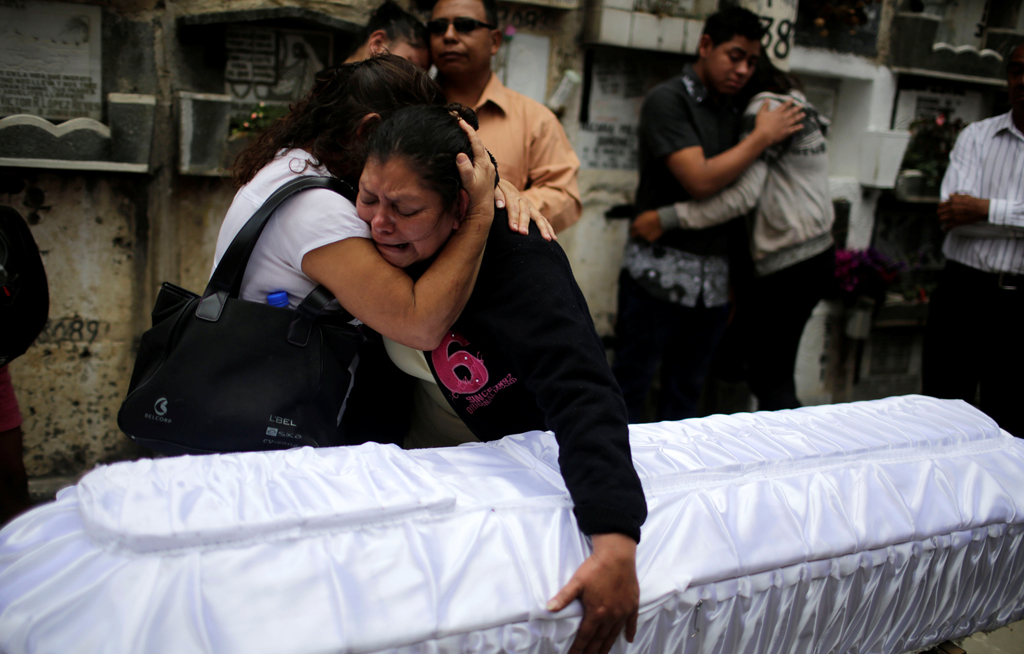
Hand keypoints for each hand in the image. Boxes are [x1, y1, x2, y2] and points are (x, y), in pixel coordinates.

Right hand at [455, 118, 496, 224]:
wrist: (483, 208)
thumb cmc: (474, 195)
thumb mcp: (468, 182)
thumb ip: (464, 168)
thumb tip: (460, 155)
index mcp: (483, 163)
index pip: (476, 142)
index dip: (468, 131)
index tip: (460, 121)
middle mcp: (488, 163)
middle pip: (479, 143)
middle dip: (470, 133)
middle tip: (461, 124)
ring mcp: (489, 168)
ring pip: (481, 150)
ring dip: (473, 142)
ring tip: (464, 134)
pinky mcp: (488, 172)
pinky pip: (481, 156)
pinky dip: (475, 150)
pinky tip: (470, 151)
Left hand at [495, 179, 555, 240]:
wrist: (505, 186)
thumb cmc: (498, 190)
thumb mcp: (495, 188)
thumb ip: (496, 195)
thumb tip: (500, 205)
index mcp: (512, 196)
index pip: (513, 208)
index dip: (513, 218)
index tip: (513, 229)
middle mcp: (523, 201)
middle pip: (526, 213)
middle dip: (525, 224)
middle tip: (524, 234)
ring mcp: (530, 207)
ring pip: (538, 217)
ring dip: (543, 228)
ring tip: (547, 239)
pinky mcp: (534, 211)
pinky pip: (542, 220)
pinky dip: (548, 228)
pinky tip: (553, 238)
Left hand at [547, 533, 639, 653]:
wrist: (617, 555)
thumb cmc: (595, 568)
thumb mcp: (576, 582)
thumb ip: (563, 597)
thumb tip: (548, 608)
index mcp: (596, 612)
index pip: (585, 636)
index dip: (578, 648)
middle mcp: (611, 616)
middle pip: (600, 639)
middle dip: (592, 651)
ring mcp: (623, 611)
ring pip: (614, 634)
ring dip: (607, 646)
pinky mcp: (633, 605)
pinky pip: (632, 623)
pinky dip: (630, 632)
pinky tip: (628, 640)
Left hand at [630, 210, 662, 242]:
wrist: (661, 220)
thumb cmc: (652, 216)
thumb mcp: (643, 215)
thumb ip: (638, 220)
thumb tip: (636, 222)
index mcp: (636, 225)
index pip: (632, 229)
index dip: (633, 229)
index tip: (634, 229)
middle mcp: (638, 232)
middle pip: (634, 235)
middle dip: (635, 234)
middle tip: (638, 233)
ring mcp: (644, 236)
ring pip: (642, 237)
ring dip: (643, 235)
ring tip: (649, 231)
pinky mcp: (649, 239)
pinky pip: (648, 238)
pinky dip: (649, 236)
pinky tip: (653, 233)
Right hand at [752, 99, 804, 146]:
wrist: (763, 135)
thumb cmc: (761, 124)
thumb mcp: (761, 113)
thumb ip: (764, 106)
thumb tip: (767, 98)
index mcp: (777, 112)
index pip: (784, 106)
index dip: (789, 102)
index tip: (793, 100)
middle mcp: (783, 117)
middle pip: (792, 112)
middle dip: (797, 108)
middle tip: (802, 106)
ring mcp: (786, 125)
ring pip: (795, 119)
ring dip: (799, 117)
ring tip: (804, 114)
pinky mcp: (786, 132)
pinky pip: (794, 129)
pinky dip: (798, 127)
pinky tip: (802, 126)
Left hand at [938, 193, 988, 230]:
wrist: (980, 208)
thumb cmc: (974, 202)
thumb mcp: (964, 196)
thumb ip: (956, 197)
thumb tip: (950, 195)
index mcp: (952, 202)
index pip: (940, 205)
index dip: (939, 208)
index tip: (940, 210)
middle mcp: (951, 208)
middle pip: (939, 212)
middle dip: (939, 215)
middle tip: (940, 216)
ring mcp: (953, 215)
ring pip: (941, 219)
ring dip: (940, 221)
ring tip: (941, 222)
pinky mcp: (957, 221)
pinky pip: (948, 226)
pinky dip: (945, 229)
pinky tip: (945, 230)